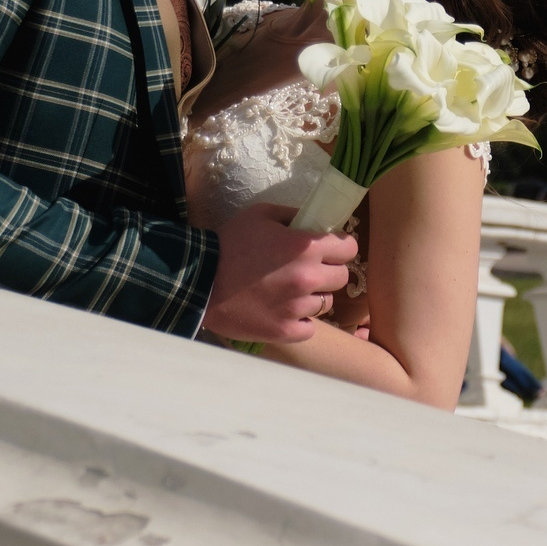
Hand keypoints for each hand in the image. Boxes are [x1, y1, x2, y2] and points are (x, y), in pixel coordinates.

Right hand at [204, 203, 357, 344]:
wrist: (197, 280)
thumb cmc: (228, 243)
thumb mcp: (260, 215)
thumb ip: (293, 214)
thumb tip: (315, 220)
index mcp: (306, 247)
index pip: (349, 248)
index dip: (340, 247)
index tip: (330, 250)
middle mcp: (307, 277)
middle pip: (341, 277)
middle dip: (328, 271)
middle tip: (308, 270)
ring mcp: (296, 307)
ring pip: (326, 303)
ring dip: (313, 297)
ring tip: (290, 292)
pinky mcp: (284, 331)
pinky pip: (309, 328)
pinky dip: (300, 322)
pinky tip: (284, 312)